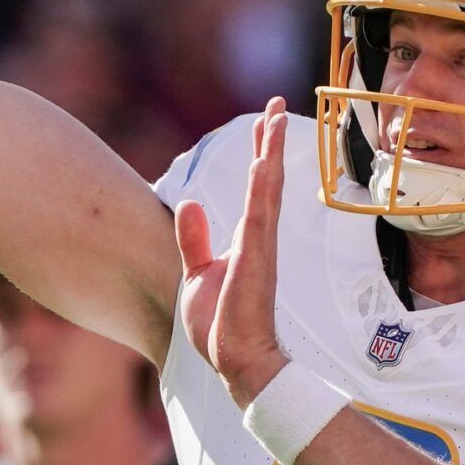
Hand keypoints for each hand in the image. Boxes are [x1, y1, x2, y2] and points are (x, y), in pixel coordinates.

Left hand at [174, 97, 289, 405]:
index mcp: (247, 239)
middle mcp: (258, 236)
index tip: (264, 122)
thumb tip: (189, 202)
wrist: (234, 360)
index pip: (255, 186)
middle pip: (266, 177)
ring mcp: (260, 245)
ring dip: (269, 151)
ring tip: (273, 117)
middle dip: (269, 140)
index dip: (259, 153)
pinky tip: (262, 160)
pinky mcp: (255, 257)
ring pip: (266, 187)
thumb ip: (194, 238)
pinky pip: (259, 213)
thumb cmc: (220, 325)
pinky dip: (262, 185)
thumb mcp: (198, 274)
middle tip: (275, 104)